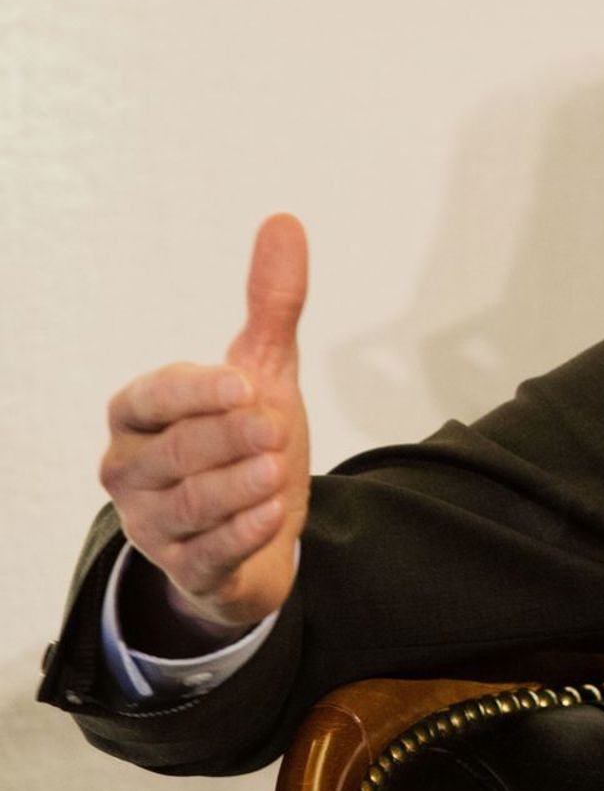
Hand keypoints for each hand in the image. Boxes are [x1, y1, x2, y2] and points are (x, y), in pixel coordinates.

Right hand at [100, 215, 311, 639]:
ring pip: (191, 505)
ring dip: (238, 487)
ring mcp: (153, 524)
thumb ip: (271, 303)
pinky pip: (207, 554)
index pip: (150, 398)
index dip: (193, 392)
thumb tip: (285, 221)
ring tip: (277, 471)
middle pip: (173, 453)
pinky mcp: (184, 569)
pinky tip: (274, 512)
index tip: (243, 384)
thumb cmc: (246, 439)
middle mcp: (131, 469)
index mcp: (138, 416)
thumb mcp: (263, 370)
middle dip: (226, 440)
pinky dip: (241, 534)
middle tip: (274, 429)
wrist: (261, 530)